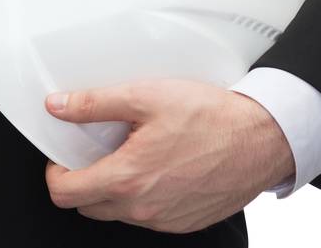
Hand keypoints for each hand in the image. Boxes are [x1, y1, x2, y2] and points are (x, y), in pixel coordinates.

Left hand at [42, 79, 293, 233]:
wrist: (264, 138)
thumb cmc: (213, 117)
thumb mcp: (145, 97)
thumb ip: (94, 103)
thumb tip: (59, 105)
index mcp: (127, 178)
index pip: (64, 193)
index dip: (55, 173)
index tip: (63, 158)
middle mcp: (144, 207)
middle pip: (87, 206)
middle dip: (82, 182)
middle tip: (96, 154)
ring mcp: (166, 219)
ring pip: (118, 214)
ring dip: (114, 191)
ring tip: (131, 157)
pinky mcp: (185, 223)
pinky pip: (148, 218)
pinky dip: (143, 198)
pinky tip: (157, 171)